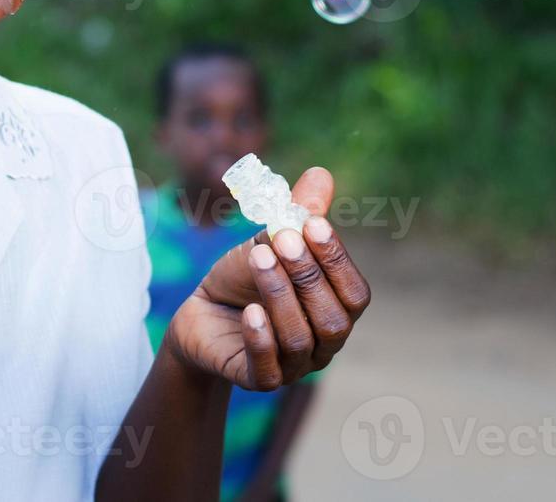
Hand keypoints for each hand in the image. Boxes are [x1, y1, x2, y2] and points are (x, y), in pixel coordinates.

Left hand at [164, 167, 370, 389]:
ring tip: (258, 258)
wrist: (200, 311)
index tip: (311, 223)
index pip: (355, 293)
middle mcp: (323, 343)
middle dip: (308, 276)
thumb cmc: (244, 276)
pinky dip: (262, 338)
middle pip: (333, 320)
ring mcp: (294, 367)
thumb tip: (320, 174)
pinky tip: (249, 311)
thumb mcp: (269, 241)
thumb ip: (297, 215)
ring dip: (280, 296)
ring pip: (300, 341)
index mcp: (336, 309)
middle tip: (282, 239)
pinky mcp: (259, 380)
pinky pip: (269, 368)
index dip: (337, 260)